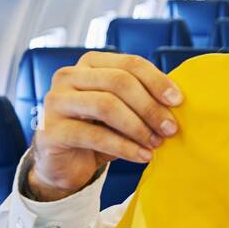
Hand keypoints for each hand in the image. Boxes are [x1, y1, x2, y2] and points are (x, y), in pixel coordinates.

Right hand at [27, 51, 182, 200]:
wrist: (66, 164)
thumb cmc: (100, 130)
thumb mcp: (123, 110)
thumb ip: (142, 98)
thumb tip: (177, 100)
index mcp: (90, 64)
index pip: (130, 63)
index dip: (157, 81)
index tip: (178, 101)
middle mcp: (68, 76)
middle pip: (119, 82)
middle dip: (150, 106)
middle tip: (171, 128)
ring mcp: (56, 102)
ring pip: (106, 105)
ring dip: (138, 126)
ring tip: (157, 143)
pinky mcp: (50, 131)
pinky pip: (94, 136)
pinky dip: (124, 147)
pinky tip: (143, 156)